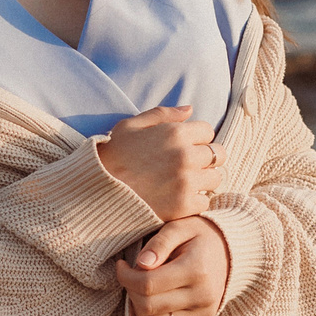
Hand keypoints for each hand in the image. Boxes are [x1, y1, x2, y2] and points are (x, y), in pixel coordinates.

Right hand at [98, 106, 219, 220]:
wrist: (97, 193)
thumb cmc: (112, 157)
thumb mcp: (131, 126)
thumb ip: (163, 114)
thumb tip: (190, 109)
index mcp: (175, 132)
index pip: (208, 130)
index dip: (197, 137)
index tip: (185, 146)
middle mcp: (186, 156)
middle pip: (218, 154)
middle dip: (206, 158)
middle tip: (190, 165)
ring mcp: (187, 182)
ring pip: (215, 178)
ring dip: (203, 180)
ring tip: (184, 183)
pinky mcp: (184, 206)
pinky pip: (205, 202)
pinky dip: (195, 202)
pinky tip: (178, 199)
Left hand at [116, 217, 230, 315]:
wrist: (232, 253)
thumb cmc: (200, 237)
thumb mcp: (180, 227)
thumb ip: (159, 243)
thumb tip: (141, 263)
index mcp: (196, 270)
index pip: (148, 283)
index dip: (126, 276)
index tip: (122, 265)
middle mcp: (203, 296)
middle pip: (148, 306)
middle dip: (130, 291)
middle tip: (130, 275)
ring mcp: (204, 313)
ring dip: (138, 307)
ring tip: (141, 288)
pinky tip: (153, 299)